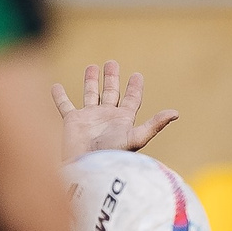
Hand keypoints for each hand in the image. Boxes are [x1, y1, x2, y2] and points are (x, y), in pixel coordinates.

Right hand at [52, 60, 177, 158]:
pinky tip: (55, 86)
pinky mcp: (72, 121)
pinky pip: (64, 105)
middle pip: (111, 93)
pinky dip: (59, 96)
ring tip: (92, 66)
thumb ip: (154, 124)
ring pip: (90, 94)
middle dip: (112, 78)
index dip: (135, 88)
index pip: (131, 100)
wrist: (87, 167)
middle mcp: (106, 117)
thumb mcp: (136, 138)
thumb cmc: (112, 154)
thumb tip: (176, 113)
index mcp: (123, 120)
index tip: (137, 75)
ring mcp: (89, 119)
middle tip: (112, 63)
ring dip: (91, 81)